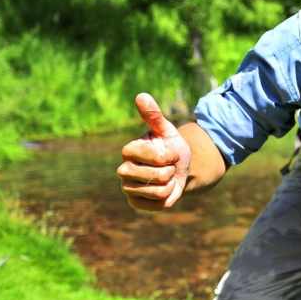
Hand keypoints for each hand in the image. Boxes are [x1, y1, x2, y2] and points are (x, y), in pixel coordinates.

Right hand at [118, 93, 191, 209]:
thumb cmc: (169, 146)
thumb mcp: (166, 130)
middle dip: (171, 171)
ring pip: (160, 191)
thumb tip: (141, 95)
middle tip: (168, 166)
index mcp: (128, 150)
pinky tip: (164, 189)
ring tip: (166, 177)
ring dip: (171, 183)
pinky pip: (159, 204)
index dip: (171, 156)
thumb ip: (154, 115)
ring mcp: (128, 188)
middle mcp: (123, 170)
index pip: (158, 157)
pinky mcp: (136, 203)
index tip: (169, 153)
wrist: (176, 168)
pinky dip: (168, 197)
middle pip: (158, 176)